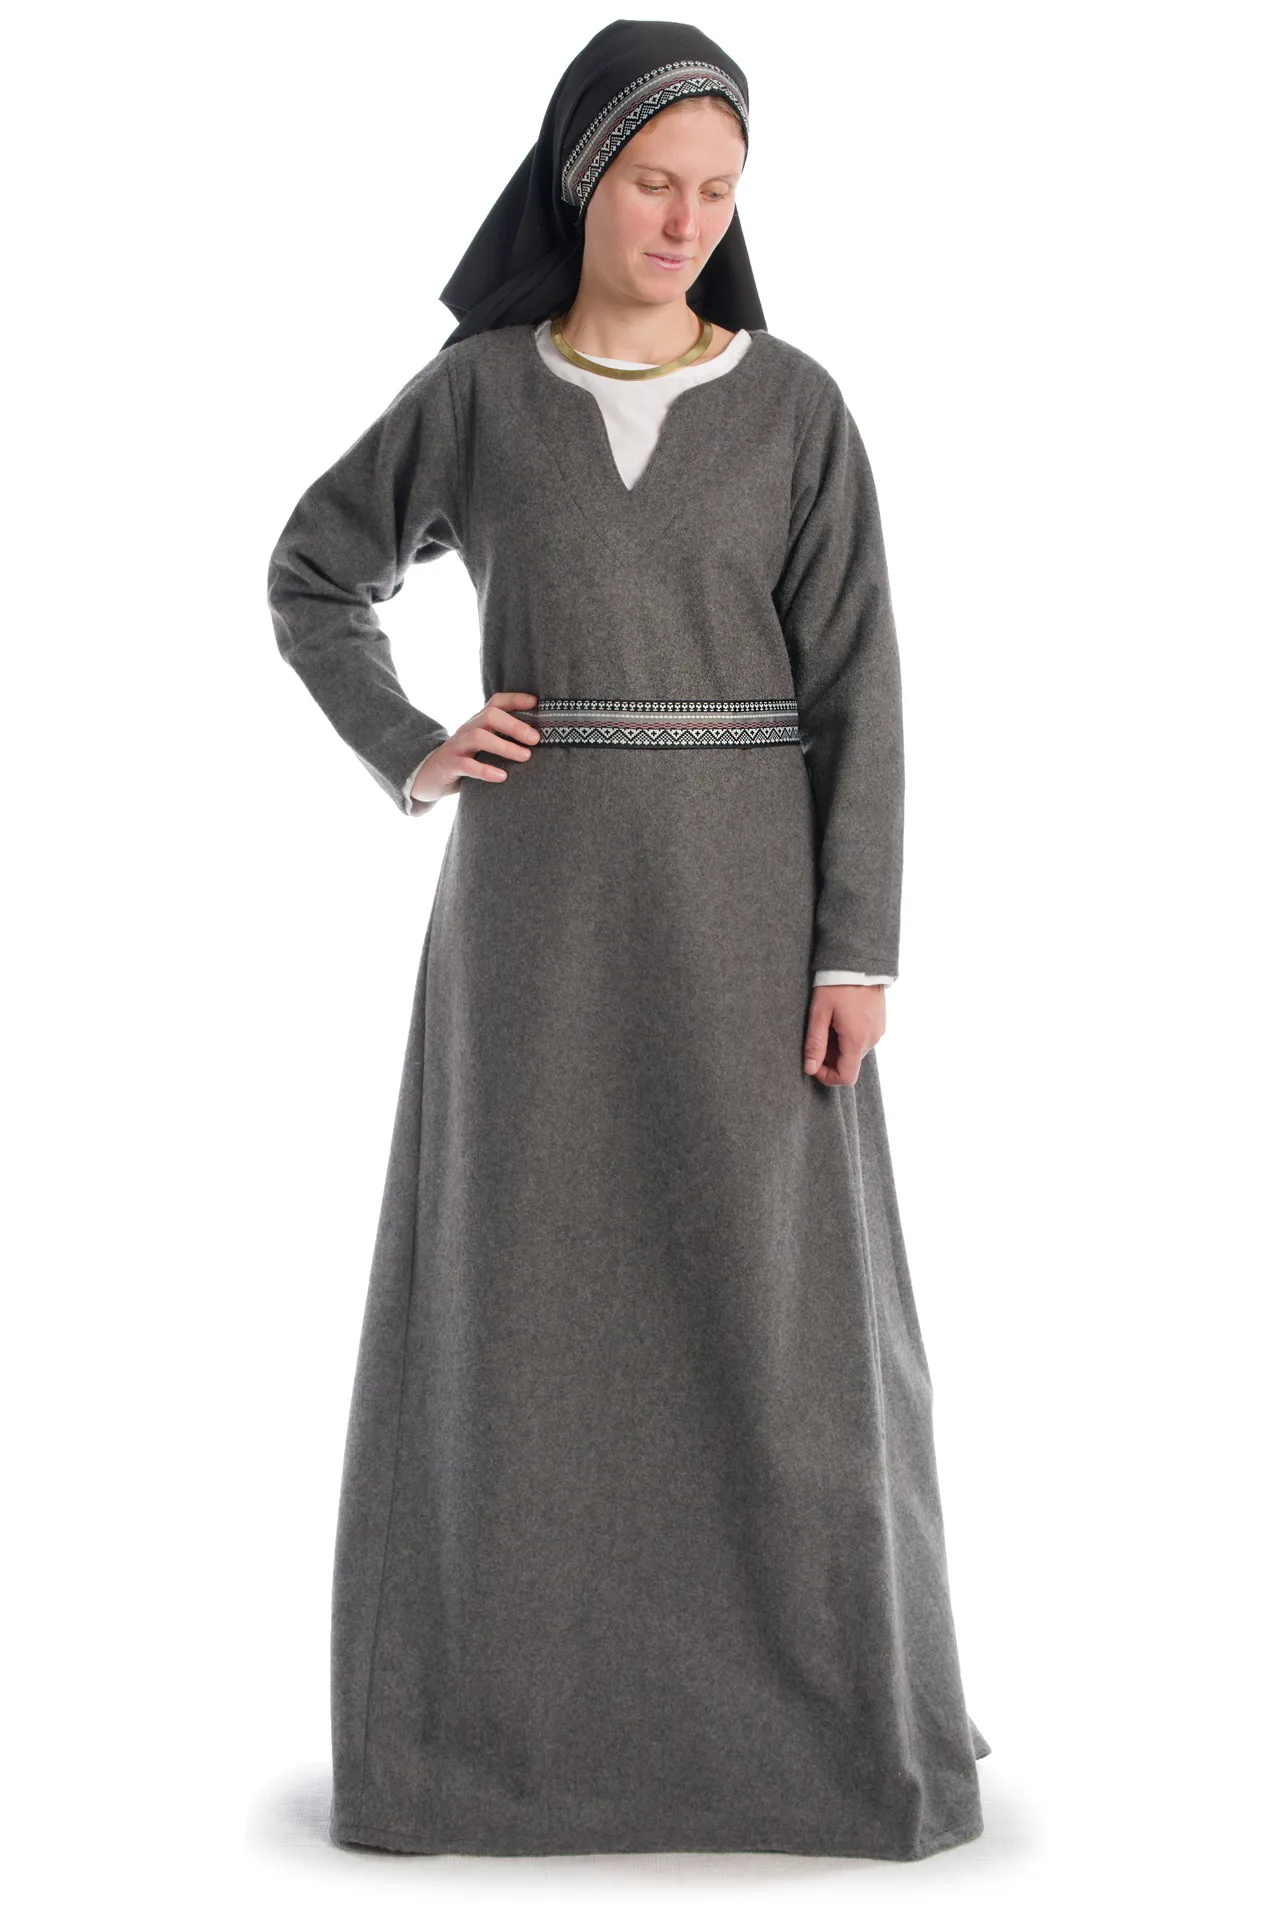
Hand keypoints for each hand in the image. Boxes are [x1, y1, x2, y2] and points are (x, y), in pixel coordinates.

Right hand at [409, 692, 541, 804]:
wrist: (427, 776)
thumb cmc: (464, 759)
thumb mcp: (483, 745)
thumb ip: (502, 738)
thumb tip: (539, 739)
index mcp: (478, 722)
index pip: (496, 702)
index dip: (516, 699)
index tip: (537, 703)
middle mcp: (468, 729)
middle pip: (490, 716)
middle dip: (515, 725)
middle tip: (536, 739)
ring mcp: (457, 746)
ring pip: (480, 737)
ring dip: (505, 746)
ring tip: (525, 756)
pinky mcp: (449, 765)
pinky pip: (467, 765)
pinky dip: (486, 770)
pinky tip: (502, 777)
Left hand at [802, 983, 885, 1085]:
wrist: (860, 961)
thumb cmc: (837, 984)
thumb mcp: (820, 1013)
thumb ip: (815, 1043)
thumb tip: (810, 1069)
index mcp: (857, 1040)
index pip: (846, 1077)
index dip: (828, 1076)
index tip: (814, 1063)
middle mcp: (872, 1039)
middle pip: (850, 1063)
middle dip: (831, 1057)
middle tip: (818, 1034)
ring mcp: (879, 1031)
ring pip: (856, 1051)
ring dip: (840, 1045)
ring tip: (830, 1022)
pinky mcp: (880, 1023)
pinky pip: (864, 1038)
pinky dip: (850, 1036)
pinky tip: (841, 1017)